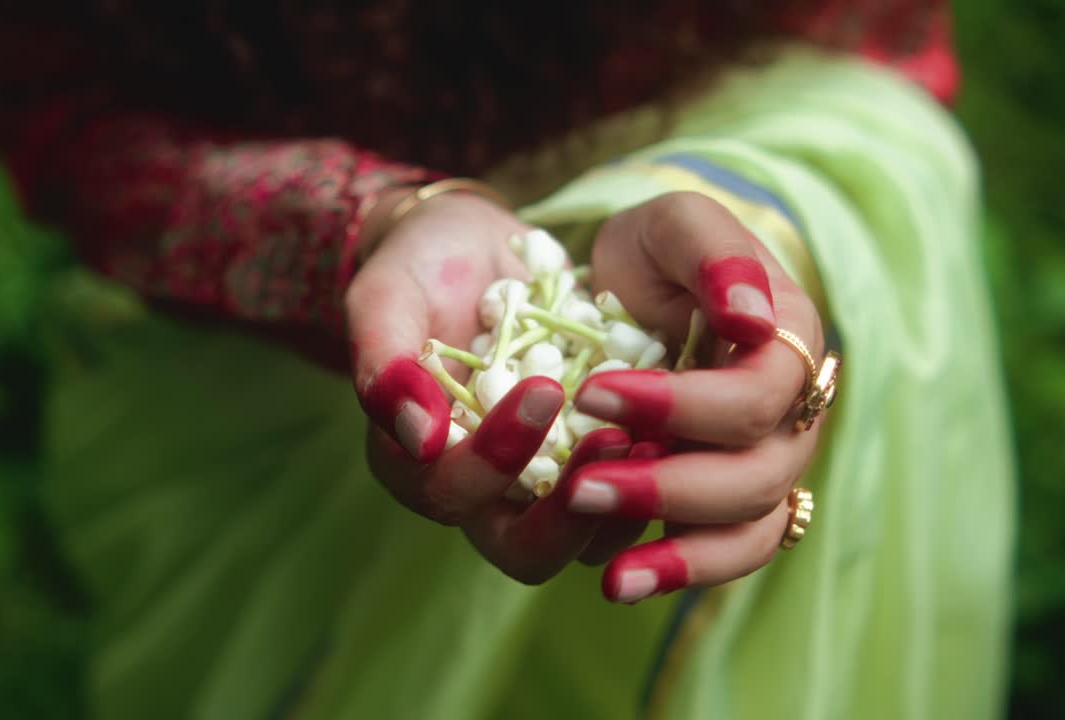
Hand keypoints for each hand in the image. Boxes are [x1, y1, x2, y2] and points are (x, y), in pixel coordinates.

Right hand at [347, 192, 639, 583]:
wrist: (472, 246)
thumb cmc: (418, 270)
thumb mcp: (385, 297)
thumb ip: (383, 364)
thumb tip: (420, 437)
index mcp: (415, 462)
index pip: (450, 494)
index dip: (494, 460)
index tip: (543, 390)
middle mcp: (479, 491)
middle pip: (524, 550)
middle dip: (571, 511)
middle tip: (615, 439)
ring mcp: (540, 484)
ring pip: (585, 538)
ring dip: (624, 499)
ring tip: (659, 435)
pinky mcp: (590, 462)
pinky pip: (626, 496)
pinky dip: (653, 470)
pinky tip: (680, 423)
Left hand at [559, 191, 825, 602]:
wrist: (617, 284)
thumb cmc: (650, 253)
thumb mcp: (672, 225)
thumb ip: (714, 253)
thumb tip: (754, 322)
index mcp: (786, 342)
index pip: (758, 397)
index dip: (682, 405)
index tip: (593, 389)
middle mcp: (785, 414)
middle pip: (757, 477)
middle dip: (669, 486)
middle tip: (581, 483)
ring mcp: (756, 465)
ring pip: (750, 532)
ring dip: (681, 555)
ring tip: (611, 578)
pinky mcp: (715, 502)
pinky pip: (721, 553)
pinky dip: (677, 572)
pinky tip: (619, 583)